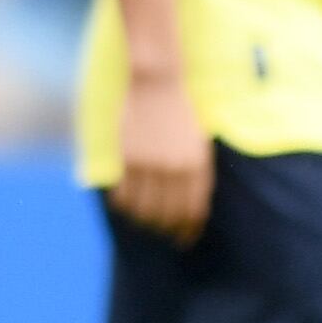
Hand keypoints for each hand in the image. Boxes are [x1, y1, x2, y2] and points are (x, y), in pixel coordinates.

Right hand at [109, 67, 213, 242]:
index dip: (188, 230)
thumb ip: (196, 176)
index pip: (193, 211)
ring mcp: (150, 164)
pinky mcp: (128, 158)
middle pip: (168, 216)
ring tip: (141, 221)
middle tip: (160, 232)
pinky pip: (123, 195)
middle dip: (166, 229)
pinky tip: (123, 204)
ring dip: (142, 222)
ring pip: (144, 210)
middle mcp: (175, 169)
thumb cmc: (181, 113)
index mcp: (197, 166)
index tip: (184, 240)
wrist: (157, 82)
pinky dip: (123, 205)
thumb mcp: (198, 145)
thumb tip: (191, 211)